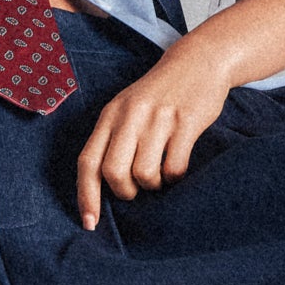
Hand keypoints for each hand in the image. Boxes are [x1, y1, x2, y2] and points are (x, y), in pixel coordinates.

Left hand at [75, 24, 244, 229]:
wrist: (198, 61)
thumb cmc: (159, 95)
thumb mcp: (126, 109)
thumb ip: (112, 140)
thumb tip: (102, 186)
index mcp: (110, 115)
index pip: (88, 162)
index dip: (86, 196)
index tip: (90, 223)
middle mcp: (130, 116)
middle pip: (113, 173)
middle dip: (125, 192)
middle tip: (137, 189)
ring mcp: (158, 118)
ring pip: (144, 173)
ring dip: (153, 185)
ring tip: (160, 175)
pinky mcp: (186, 122)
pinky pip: (174, 167)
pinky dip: (175, 177)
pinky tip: (177, 168)